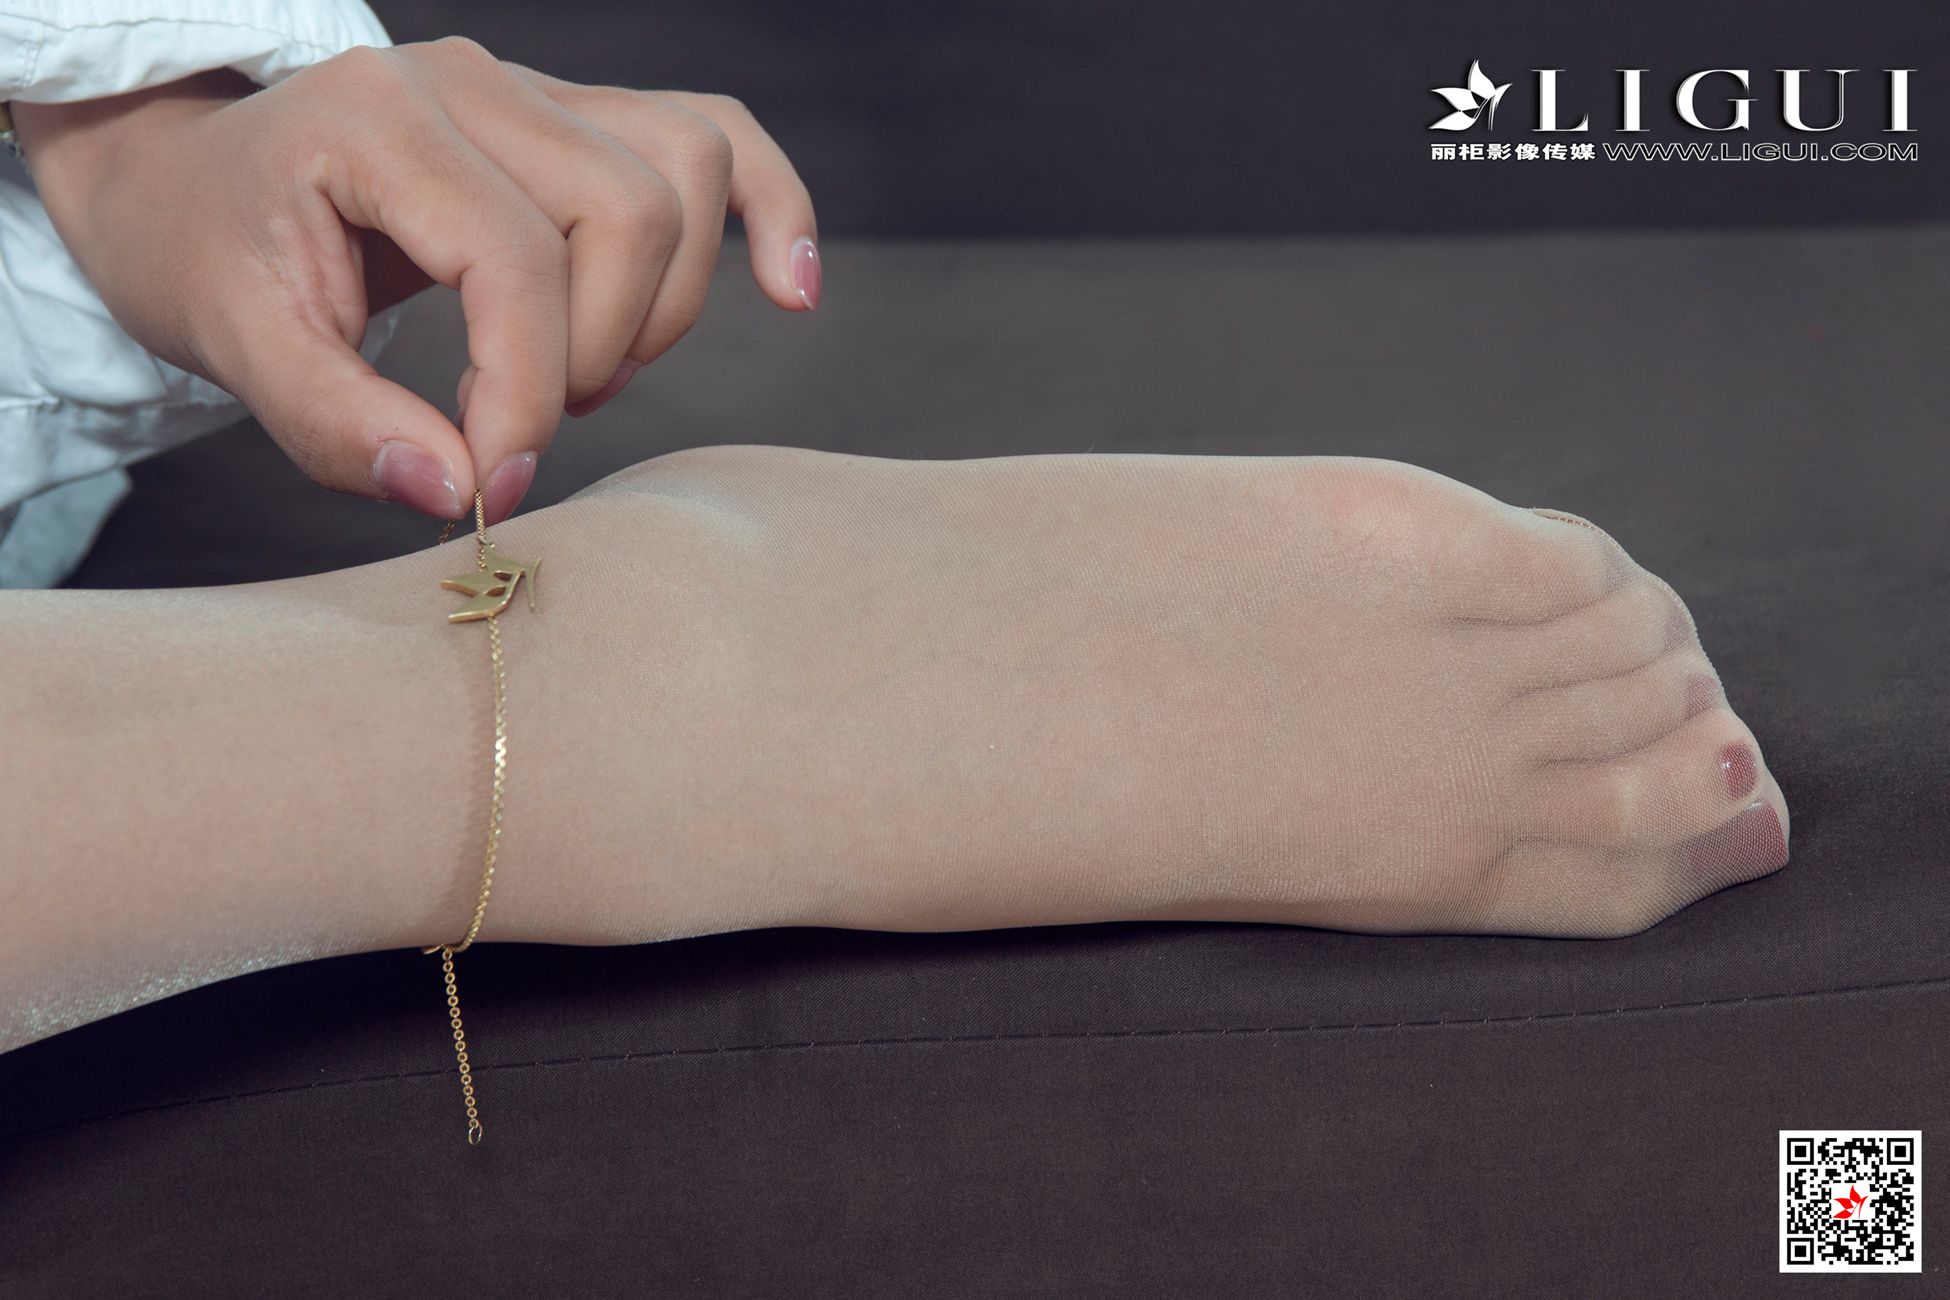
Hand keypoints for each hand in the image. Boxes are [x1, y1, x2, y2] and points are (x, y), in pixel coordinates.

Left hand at [12, 39, 819, 522]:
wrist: (195, 183)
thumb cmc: (210, 253)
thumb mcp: (232, 343)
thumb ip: (336, 423)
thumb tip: (458, 491)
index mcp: (380, 116)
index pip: (514, 259)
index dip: (524, 395)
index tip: (490, 487)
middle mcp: (476, 80)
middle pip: (629, 209)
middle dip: (595, 350)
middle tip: (526, 423)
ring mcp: (541, 90)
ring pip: (687, 173)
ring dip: (661, 305)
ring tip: (586, 372)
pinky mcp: (585, 122)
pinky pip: (719, 138)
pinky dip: (771, 209)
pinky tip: (789, 288)